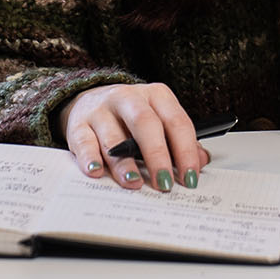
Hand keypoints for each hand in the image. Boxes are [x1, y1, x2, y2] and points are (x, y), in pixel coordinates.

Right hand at [57, 83, 210, 191]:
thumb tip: (201, 161)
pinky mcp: (78, 124)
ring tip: (134, 183)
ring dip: (124, 163)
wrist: (90, 100)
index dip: (186, 150)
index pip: (176, 121)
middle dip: (157, 155)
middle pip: (146, 123)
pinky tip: (97, 172)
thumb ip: (179, 141)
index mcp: (156, 95)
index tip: (190, 177)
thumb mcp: (159, 120)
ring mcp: (101, 110)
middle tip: (164, 182)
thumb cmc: (130, 117)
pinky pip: (84, 142)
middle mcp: (128, 98)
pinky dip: (90, 159)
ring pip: (113, 135)